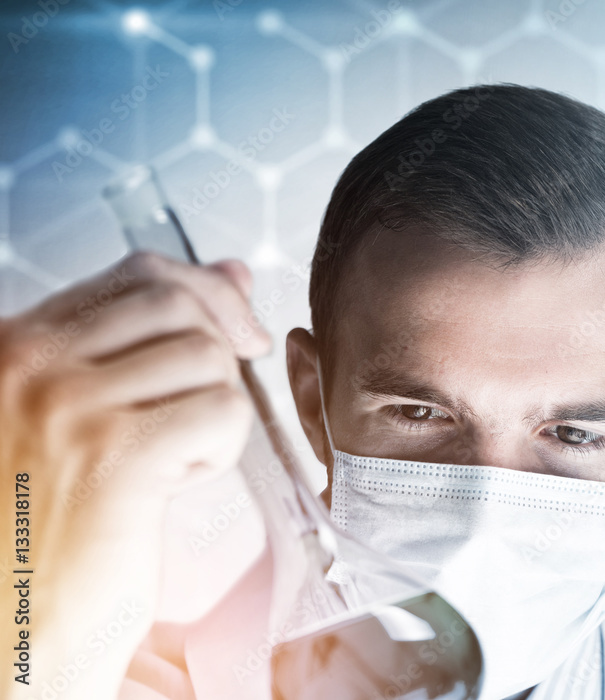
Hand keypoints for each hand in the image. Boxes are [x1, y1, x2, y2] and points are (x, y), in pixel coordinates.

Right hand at [0, 252, 269, 698]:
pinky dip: (221, 448)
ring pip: (208, 358)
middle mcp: (30, 365)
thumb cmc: (45, 520)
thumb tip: (233, 271)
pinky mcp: (114, 459)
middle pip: (179, 303)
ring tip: (174, 456)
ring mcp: (67, 408)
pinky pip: (221, 411)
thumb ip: (145, 336)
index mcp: (16, 345)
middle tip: (206, 405)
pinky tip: (177, 480)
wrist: (12, 625)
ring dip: (215, 409)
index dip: (207, 294)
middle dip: (219, 348)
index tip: (236, 331)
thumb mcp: (81, 410)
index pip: (138, 274)